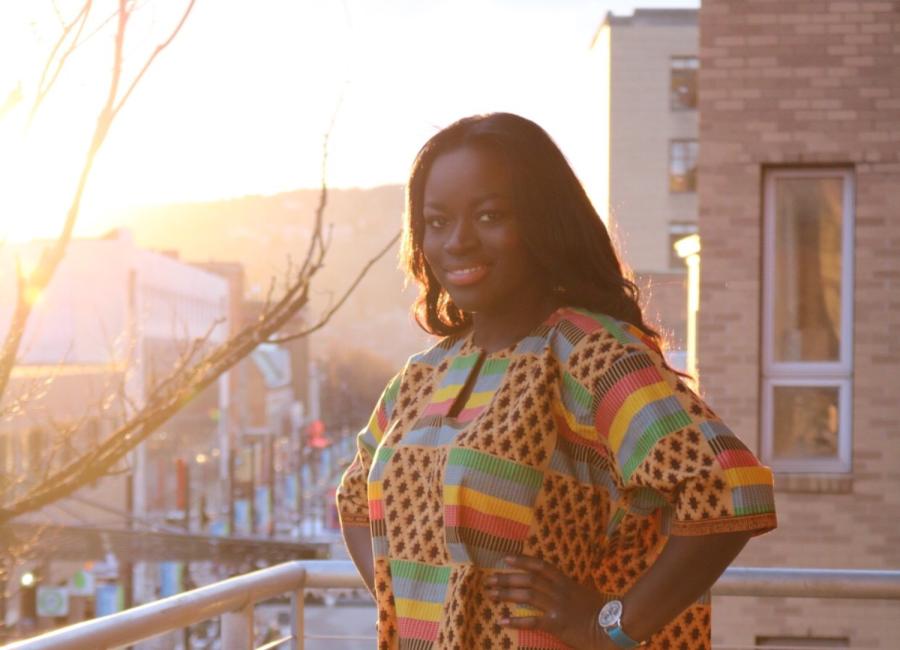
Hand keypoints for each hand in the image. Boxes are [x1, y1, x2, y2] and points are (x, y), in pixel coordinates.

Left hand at [486, 555, 613, 649]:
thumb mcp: (583, 593)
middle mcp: (558, 590)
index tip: (506, 558)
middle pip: (528, 579)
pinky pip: (532, 620)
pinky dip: (516, 620)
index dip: (522, 560)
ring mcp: (557, 606)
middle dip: (507, 578)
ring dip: (506, 594)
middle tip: (489, 579)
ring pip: (526, 595)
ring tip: (490, 594)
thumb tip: (554, 586)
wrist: (613, 627)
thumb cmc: (600, 612)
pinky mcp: (557, 623)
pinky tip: (503, 621)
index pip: (540, 566)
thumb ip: (568, 589)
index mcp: (565, 582)